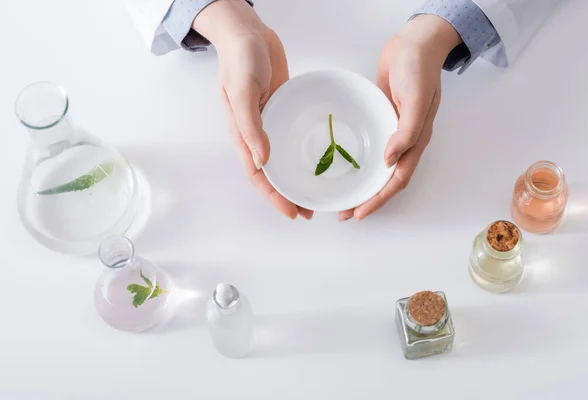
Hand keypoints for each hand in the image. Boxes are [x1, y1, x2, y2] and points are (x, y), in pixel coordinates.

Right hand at [194, 0, 312, 219]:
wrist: (249, 32)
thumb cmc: (240, 60)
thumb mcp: (243, 92)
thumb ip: (251, 126)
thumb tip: (261, 160)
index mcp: (242, 134)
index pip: (258, 175)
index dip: (273, 196)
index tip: (292, 212)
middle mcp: (257, 133)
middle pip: (272, 173)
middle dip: (288, 194)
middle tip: (310, 210)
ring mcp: (271, 122)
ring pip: (284, 158)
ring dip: (297, 176)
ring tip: (316, 192)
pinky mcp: (284, 109)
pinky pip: (293, 136)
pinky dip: (302, 151)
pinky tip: (319, 156)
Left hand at [339, 15, 461, 220]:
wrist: (413, 42)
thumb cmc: (418, 68)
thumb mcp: (416, 99)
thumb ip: (406, 131)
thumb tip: (389, 161)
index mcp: (416, 140)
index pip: (397, 178)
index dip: (380, 198)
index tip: (360, 212)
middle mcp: (404, 140)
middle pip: (386, 178)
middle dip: (368, 198)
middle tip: (345, 212)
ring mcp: (392, 129)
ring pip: (377, 166)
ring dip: (363, 183)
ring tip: (343, 194)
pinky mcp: (380, 117)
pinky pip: (370, 145)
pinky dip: (361, 160)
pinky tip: (345, 164)